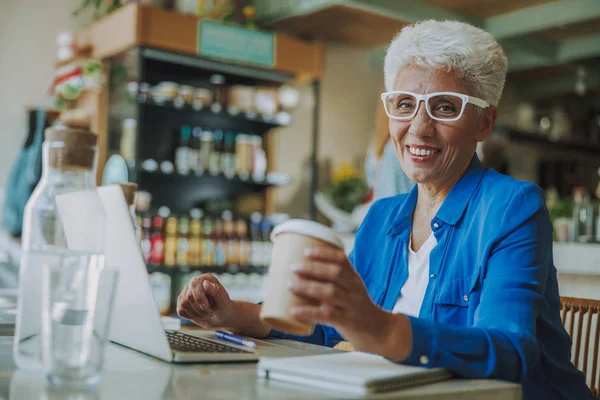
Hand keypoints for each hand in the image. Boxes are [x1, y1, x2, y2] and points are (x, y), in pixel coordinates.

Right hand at [177, 274, 233, 328]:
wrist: (220, 317)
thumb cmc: (223, 307)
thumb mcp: (223, 300)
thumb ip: (216, 291)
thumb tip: (206, 283)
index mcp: (206, 278)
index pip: (195, 285)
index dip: (200, 299)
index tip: (208, 308)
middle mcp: (195, 282)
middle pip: (188, 296)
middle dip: (200, 309)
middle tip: (210, 313)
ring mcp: (186, 292)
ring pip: (183, 304)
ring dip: (196, 313)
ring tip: (206, 314)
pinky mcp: (182, 302)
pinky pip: (180, 311)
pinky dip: (190, 316)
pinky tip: (199, 315)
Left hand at [290, 247, 410, 357]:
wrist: (381, 332)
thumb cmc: (359, 310)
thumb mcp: (352, 291)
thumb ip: (334, 283)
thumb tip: (302, 276)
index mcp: (354, 279)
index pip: (342, 260)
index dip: (324, 254)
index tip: (307, 252)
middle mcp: (355, 290)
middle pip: (335, 273)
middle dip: (313, 268)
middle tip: (294, 267)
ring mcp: (352, 306)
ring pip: (331, 292)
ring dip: (309, 287)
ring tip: (291, 285)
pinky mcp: (348, 322)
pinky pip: (327, 315)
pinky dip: (309, 312)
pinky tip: (294, 311)